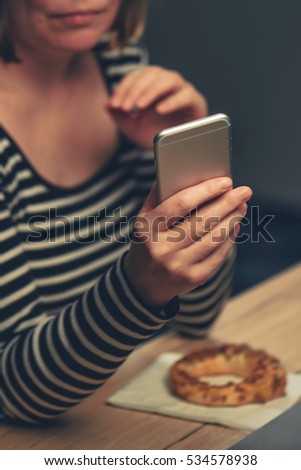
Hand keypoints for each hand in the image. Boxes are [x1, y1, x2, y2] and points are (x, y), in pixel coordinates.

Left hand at [106, 66, 207, 148]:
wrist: (177, 150)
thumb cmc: (157, 135)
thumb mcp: (134, 129)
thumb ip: (120, 117)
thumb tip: (105, 105)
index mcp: (150, 84)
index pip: (135, 77)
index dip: (123, 89)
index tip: (114, 105)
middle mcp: (167, 82)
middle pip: (150, 75)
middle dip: (135, 90)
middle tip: (125, 107)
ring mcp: (182, 89)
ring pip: (168, 79)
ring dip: (151, 91)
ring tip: (139, 106)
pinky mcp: (195, 101)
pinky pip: (185, 95)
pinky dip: (172, 101)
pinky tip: (160, 110)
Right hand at [124, 177, 251, 309]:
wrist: (143, 282)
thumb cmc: (148, 241)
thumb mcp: (144, 218)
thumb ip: (159, 195)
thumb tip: (184, 172)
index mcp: (148, 228)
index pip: (181, 204)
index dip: (206, 190)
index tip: (225, 181)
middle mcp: (163, 248)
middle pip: (202, 221)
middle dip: (227, 203)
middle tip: (243, 191)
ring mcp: (178, 266)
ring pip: (213, 238)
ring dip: (232, 220)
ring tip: (242, 206)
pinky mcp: (193, 278)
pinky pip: (217, 255)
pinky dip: (229, 239)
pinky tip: (235, 226)